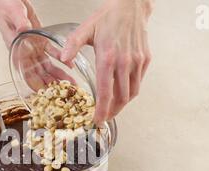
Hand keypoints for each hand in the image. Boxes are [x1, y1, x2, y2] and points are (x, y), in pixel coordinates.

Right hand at [0, 0, 73, 90]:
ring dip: (59, 76)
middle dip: (52, 85)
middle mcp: (26, 54)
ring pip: (48, 67)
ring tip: (70, 84)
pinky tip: (70, 65)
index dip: (36, 87)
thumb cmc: (3, 6)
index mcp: (17, 51)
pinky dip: (61, 59)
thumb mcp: (12, 13)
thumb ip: (19, 22)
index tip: (47, 96)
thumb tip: (23, 29)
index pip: (27, 74)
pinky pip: (52, 53)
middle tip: (65, 92)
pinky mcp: (40, 41)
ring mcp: (34, 48)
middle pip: (40, 75)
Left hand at [61, 0, 152, 123]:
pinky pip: (138, 82)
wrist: (132, 5)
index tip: (98, 120)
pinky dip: (130, 92)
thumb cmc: (108, 17)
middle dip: (112, 112)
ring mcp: (137, 62)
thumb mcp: (85, 28)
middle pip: (120, 97)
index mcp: (107, 57)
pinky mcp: (145, 59)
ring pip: (132, 93)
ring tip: (113, 110)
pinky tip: (122, 94)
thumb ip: (72, 44)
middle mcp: (124, 62)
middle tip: (105, 118)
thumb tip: (63, 59)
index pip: (106, 92)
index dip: (102, 110)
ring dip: (122, 105)